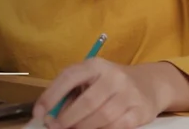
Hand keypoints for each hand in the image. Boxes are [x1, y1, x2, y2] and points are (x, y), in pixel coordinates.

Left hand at [32, 59, 168, 128]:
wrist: (149, 84)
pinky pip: (117, 126)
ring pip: (102, 117)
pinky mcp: (140, 111)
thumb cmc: (110, 83)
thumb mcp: (91, 80)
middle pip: (87, 102)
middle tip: (55, 127)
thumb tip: (51, 115)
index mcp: (96, 65)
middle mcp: (114, 76)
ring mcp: (129, 94)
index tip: (39, 112)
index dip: (51, 95)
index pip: (70, 77)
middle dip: (67, 119)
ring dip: (83, 128)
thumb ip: (72, 94)